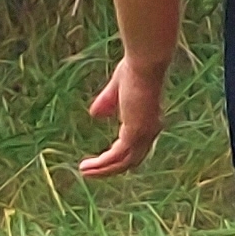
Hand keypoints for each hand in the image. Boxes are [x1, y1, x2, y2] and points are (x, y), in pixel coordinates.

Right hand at [79, 50, 168, 177]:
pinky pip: (117, 156)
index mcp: (148, 120)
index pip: (136, 146)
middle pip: (132, 159)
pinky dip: (103, 164)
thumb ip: (108, 102)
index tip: (100, 160)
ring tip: (84, 171)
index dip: (119, 155)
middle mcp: (150, 130)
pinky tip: (88, 166)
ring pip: (124, 162)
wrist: (144, 64)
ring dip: (103, 169)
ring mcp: (144, 133)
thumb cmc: (134, 70)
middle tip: (90, 171)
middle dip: (110, 168)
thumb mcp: (117, 89)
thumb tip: (95, 115)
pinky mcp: (135, 132)